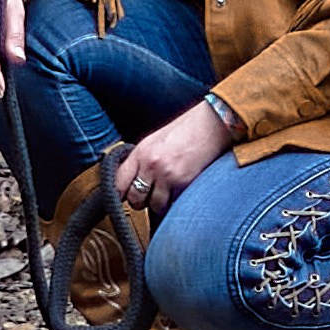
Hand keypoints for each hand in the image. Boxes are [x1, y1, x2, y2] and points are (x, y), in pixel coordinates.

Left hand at [118, 100, 235, 215]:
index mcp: (141, 151)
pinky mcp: (183, 183)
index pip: (118, 182)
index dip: (119, 193)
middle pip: (134, 198)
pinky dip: (174, 203)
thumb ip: (142, 159)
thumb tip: (130, 179)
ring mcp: (167, 175)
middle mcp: (151, 164)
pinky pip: (172, 204)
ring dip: (159, 204)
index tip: (124, 196)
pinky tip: (178, 192)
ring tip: (166, 193)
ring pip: (153, 206)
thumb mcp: (156, 140)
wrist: (211, 124)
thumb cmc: (186, 129)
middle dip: (140, 201)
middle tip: (149, 196)